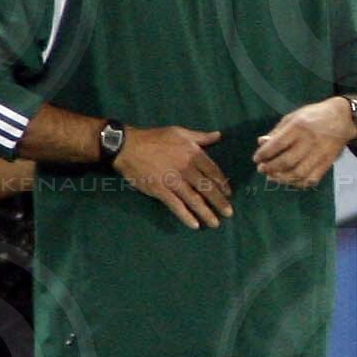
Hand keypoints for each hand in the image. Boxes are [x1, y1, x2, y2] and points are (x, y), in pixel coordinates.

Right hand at [115, 126, 231, 228]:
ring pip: (194, 199)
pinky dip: (185, 215)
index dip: (222, 184)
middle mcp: (186, 169)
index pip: (213, 171)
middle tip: (229, 213)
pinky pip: (176, 205)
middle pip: (207, 188)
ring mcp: (173, 181)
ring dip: (206, 212)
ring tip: (215, 223)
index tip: (229, 193)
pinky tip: (194, 224)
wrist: (128, 146)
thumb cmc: (154, 138)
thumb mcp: (179, 132)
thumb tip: (219, 135)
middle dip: (219, 202)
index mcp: (193, 154)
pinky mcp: (160, 190)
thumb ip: (200, 137)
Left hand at [255, 98, 354, 190]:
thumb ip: (277, 131)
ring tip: (273, 177)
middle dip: (270, 168)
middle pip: (286, 161)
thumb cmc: (313, 116)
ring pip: (298, 173)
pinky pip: (312, 179)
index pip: (276, 145)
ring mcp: (320, 154)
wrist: (342, 119)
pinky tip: (290, 180)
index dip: (263, 154)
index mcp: (298, 127)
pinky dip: (298, 183)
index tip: (256, 159)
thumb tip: (261, 143)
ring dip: (282, 179)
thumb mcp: (293, 117)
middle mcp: (309, 141)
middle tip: (262, 169)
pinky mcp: (327, 163)